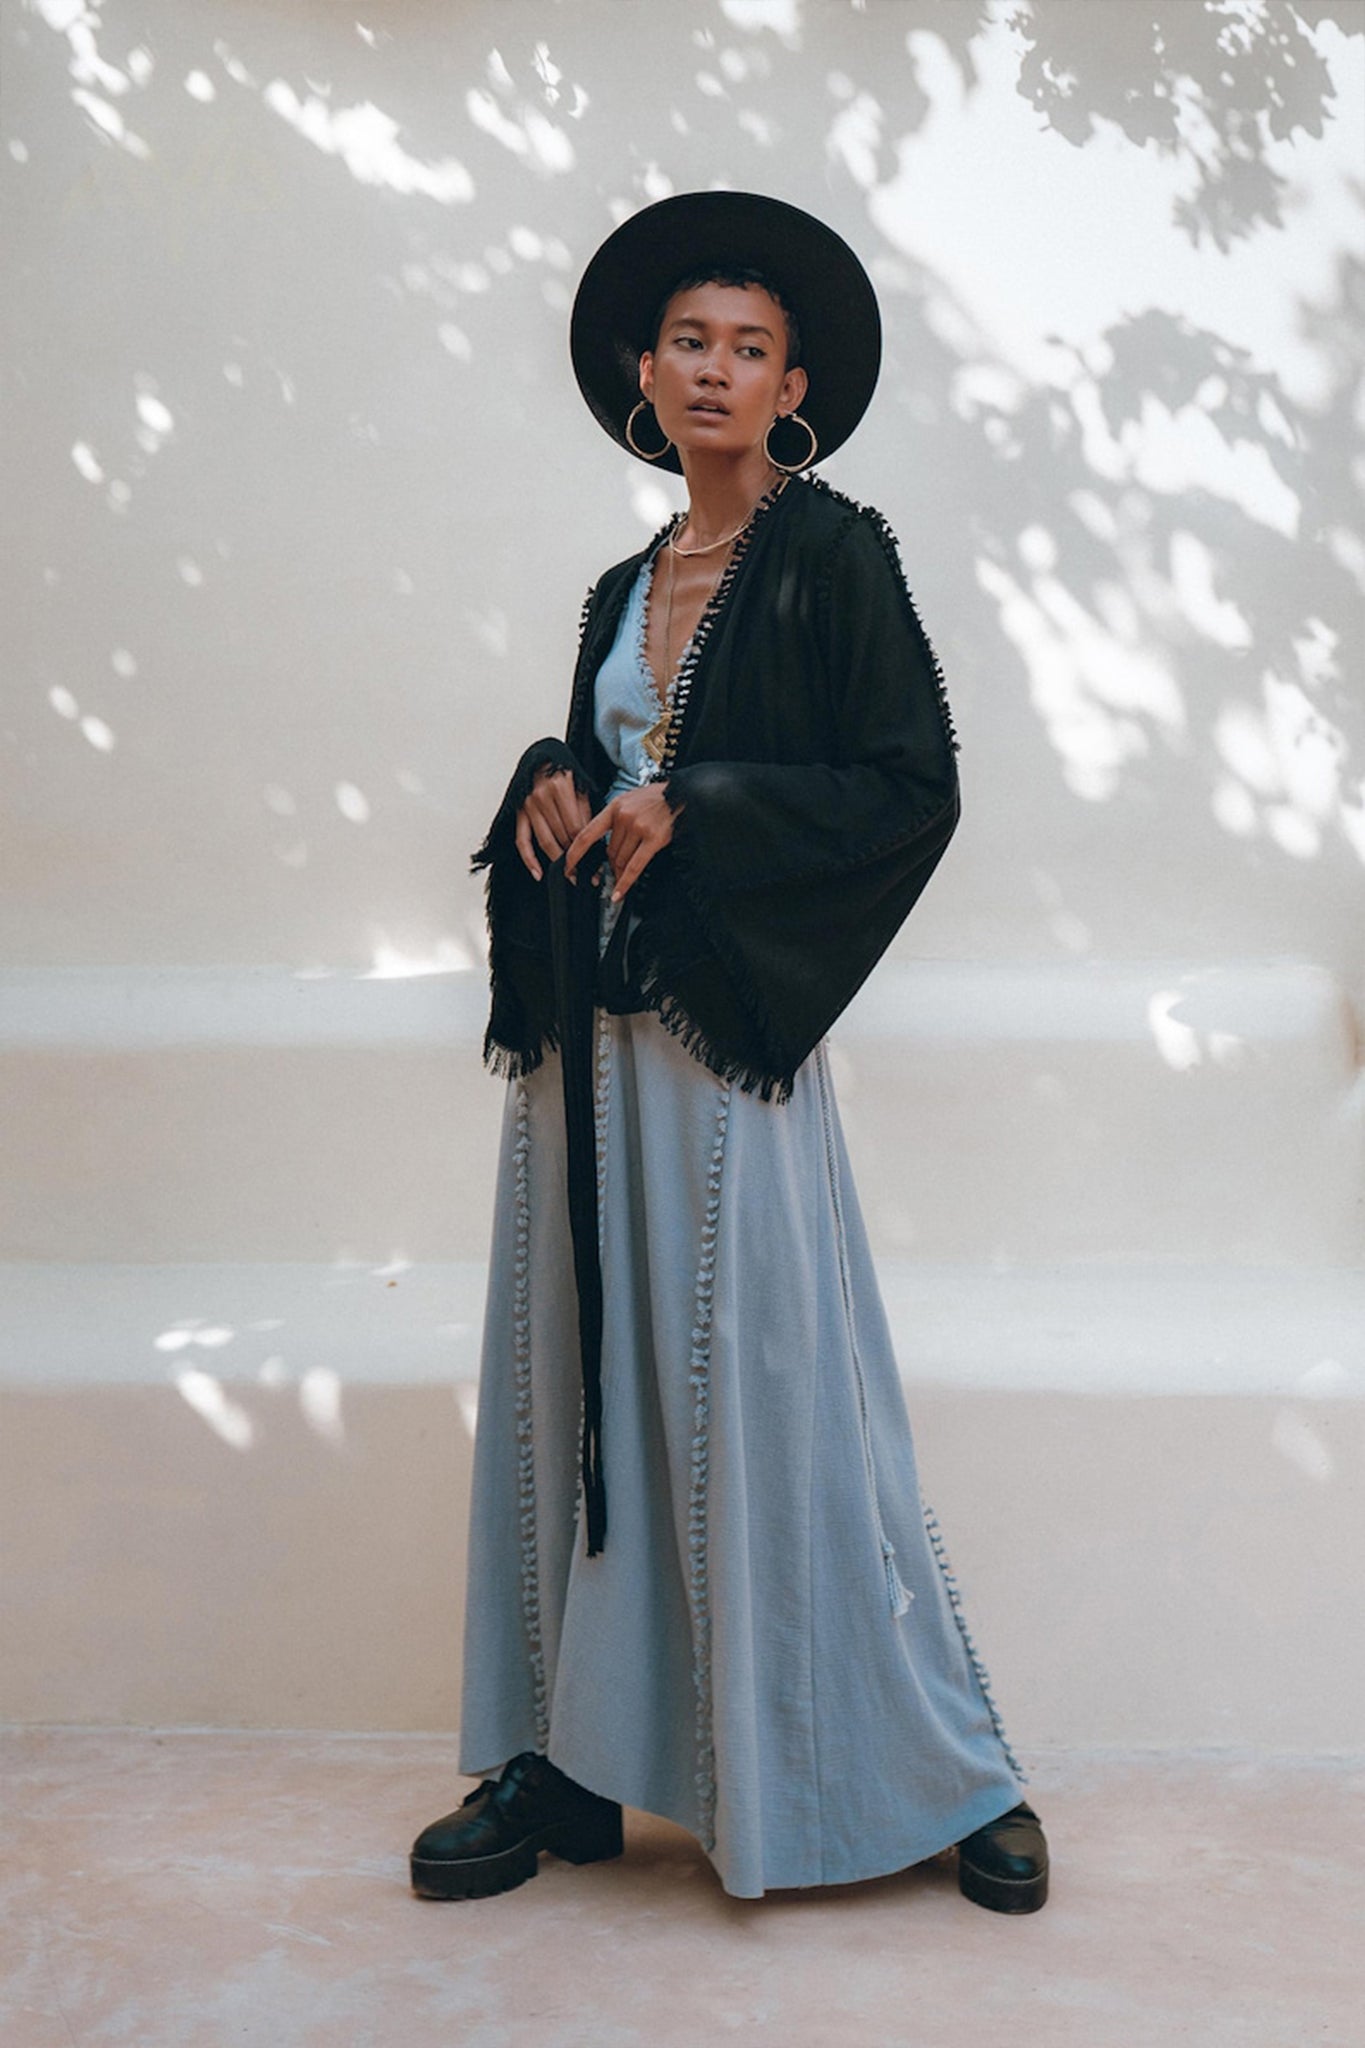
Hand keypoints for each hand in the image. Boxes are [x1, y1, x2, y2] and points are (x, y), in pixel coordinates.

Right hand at [515, 766, 592, 880]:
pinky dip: (529, 859)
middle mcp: (542, 797)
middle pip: (561, 836)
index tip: (594, 863)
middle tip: (584, 874)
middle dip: (574, 857)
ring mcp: (528, 806)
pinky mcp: (519, 813)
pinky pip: (522, 841)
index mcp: (560, 787)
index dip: (585, 847)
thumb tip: (592, 842)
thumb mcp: (580, 786)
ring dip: (557, 861)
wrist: (541, 758)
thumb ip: (585, 812)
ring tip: (569, 875)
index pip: (575, 826)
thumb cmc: (563, 772)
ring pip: (545, 841)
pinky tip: (538, 873)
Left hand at [565, 783, 678, 902]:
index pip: (587, 834)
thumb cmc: (659, 799)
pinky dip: (625, 883)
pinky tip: (619, 894)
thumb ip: (617, 821)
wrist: (686, 793)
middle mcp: (624, 816)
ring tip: (625, 876)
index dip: (575, 853)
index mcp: (615, 806)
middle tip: (616, 871)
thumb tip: (609, 848)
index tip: (568, 867)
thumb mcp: (632, 801)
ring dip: (622, 872)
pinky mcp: (654, 839)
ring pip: (622, 860)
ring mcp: (639, 827)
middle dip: (612, 865)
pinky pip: (635, 867)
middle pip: (609, 852)